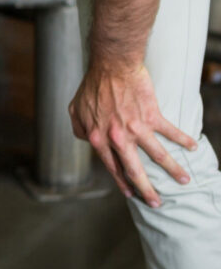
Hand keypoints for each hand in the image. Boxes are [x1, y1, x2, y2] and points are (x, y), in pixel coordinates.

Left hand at [68, 63, 196, 206]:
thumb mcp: (75, 109)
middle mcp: (118, 138)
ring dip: (174, 170)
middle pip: (135, 170)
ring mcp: (136, 128)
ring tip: (185, 180)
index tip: (130, 193)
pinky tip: (193, 147)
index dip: (121, 181)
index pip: (111, 166)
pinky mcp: (152, 116)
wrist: (111, 66)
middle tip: (156, 202)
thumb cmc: (92, 85)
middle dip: (146, 189)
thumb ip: (78, 128)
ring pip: (159, 156)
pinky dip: (184, 140)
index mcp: (99, 138)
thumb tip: (83, 139)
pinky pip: (171, 132)